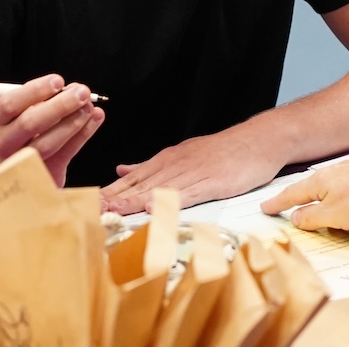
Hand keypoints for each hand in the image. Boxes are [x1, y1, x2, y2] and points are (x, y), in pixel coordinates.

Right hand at [0, 73, 104, 186]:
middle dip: (59, 106)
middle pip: (29, 124)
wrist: (20, 164)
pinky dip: (83, 134)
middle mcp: (5, 141)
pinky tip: (95, 118)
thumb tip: (74, 89)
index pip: (10, 104)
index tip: (59, 81)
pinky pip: (65, 154)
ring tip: (89, 106)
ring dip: (73, 122)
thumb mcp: (28, 108)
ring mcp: (22, 161)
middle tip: (82, 93)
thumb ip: (46, 97)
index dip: (35, 91)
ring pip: (47, 143)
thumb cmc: (27, 127)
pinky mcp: (43, 172)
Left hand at [99, 127, 283, 214]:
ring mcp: (195, 172)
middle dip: (116, 196)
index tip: (90, 203)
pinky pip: (189, 192)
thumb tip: (123, 170)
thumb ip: (152, 166)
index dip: (111, 191)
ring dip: (135, 199)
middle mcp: (176, 164)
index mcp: (167, 159)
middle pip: (141, 183)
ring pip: (160, 188)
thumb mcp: (183, 154)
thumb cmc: (223, 152)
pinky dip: (170, 200)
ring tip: (113, 209)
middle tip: (92, 208)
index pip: (132, 178)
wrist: (258, 140)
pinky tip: (155, 207)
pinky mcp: (213, 182)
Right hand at [260, 160, 348, 232]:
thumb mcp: (331, 216)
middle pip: (324, 205)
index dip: (278, 203)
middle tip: (348, 226)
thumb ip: (309, 219)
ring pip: (346, 209)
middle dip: (336, 221)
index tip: (265, 207)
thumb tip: (297, 217)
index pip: (292, 194)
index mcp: (320, 180)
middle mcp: (336, 174)